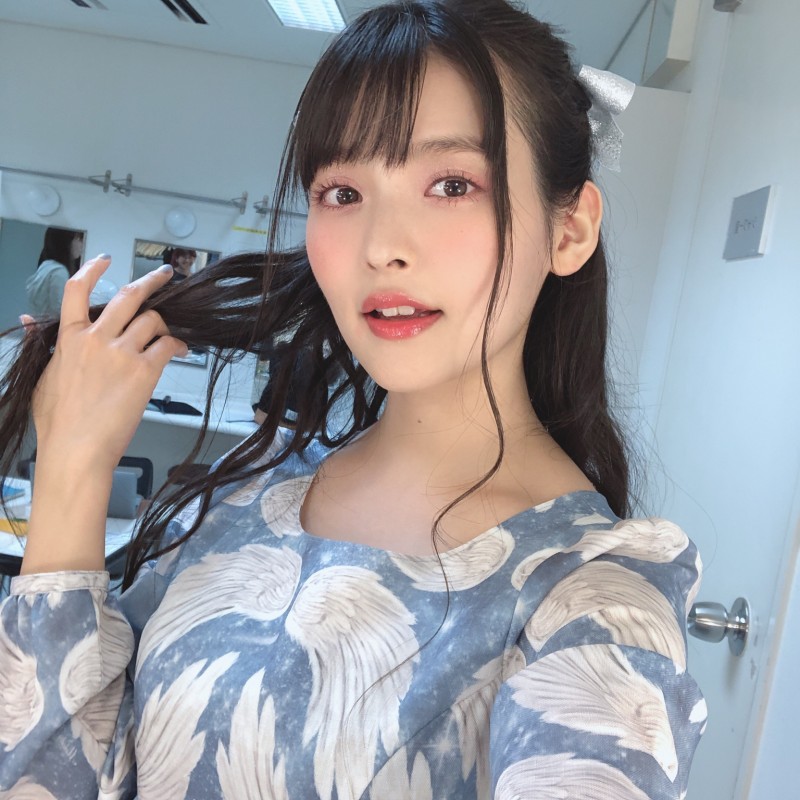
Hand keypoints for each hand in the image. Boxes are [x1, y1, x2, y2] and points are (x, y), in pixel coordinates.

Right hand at [31, 254, 188, 476]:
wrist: (76, 450)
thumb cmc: (57, 422)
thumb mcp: (41, 378)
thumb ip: (41, 345)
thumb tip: (27, 319)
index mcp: (69, 338)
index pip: (78, 290)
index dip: (94, 269)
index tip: (108, 259)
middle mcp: (96, 338)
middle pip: (129, 296)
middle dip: (151, 280)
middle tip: (165, 274)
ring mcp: (121, 353)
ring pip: (153, 320)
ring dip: (165, 324)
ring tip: (169, 335)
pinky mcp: (143, 371)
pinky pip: (168, 345)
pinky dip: (178, 345)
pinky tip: (180, 351)